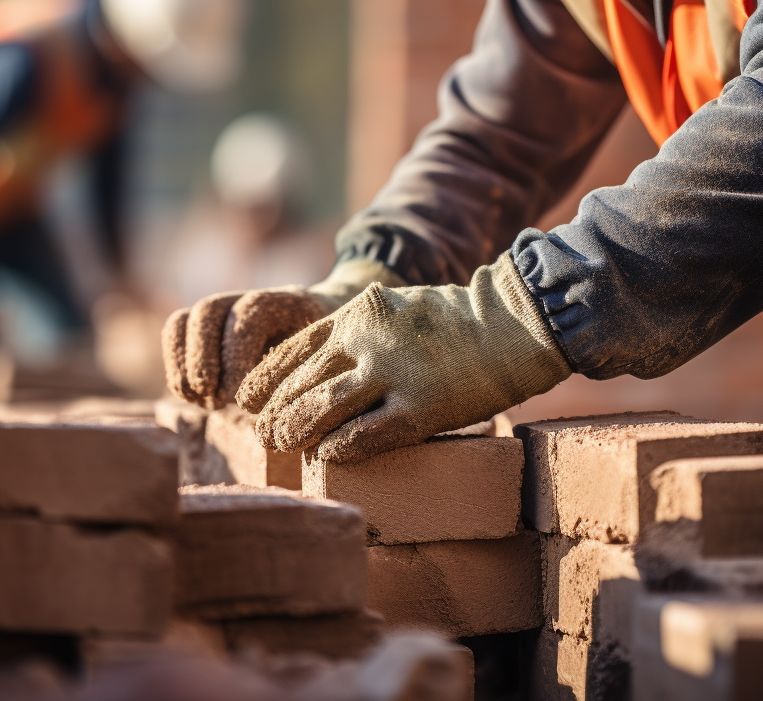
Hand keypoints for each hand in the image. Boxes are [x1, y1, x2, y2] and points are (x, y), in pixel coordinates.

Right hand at [160, 259, 403, 409]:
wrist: (335, 319)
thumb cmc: (343, 351)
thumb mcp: (343, 359)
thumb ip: (322, 378)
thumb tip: (295, 416)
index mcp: (291, 302)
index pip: (252, 311)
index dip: (238, 352)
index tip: (239, 396)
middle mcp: (252, 300)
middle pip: (210, 309)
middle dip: (204, 360)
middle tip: (215, 401)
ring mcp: (228, 310)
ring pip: (186, 319)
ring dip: (184, 364)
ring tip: (201, 401)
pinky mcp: (210, 329)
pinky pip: (177, 331)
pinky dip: (175, 364)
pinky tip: (192, 397)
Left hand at [237, 253, 570, 462]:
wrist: (513, 324)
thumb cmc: (452, 321)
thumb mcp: (393, 307)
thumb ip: (356, 329)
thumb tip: (316, 365)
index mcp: (357, 314)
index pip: (293, 350)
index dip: (265, 379)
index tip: (249, 399)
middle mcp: (367, 342)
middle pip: (301, 384)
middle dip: (276, 413)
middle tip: (265, 435)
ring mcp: (393, 376)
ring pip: (322, 411)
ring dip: (296, 432)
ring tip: (283, 447)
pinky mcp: (420, 410)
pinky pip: (365, 436)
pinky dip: (338, 448)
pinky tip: (327, 456)